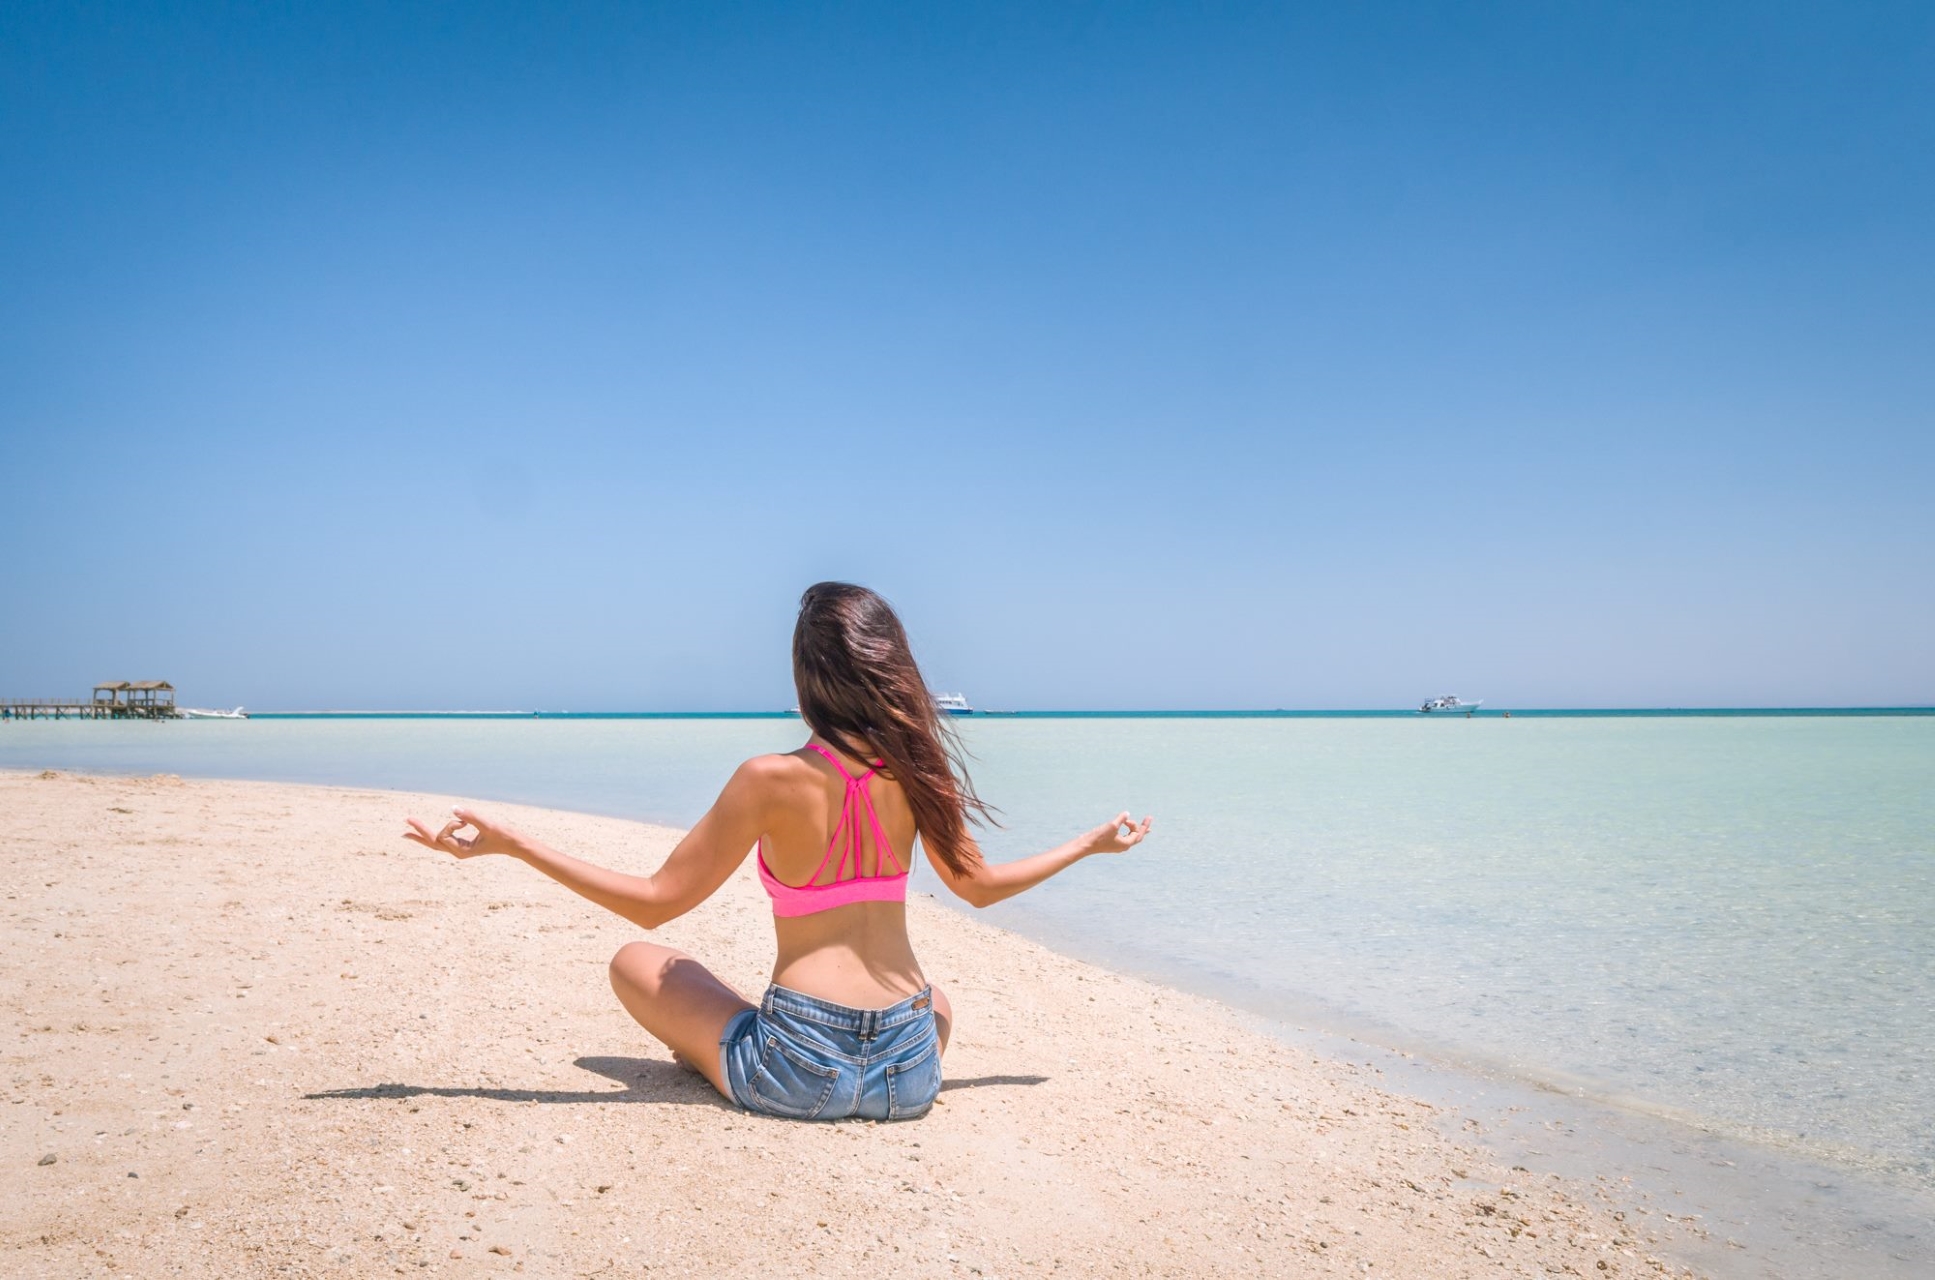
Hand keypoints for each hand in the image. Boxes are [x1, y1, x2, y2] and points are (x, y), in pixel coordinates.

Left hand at [403, 807, 525, 859]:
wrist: (514, 843)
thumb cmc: (502, 835)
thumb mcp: (487, 824)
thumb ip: (471, 816)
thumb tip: (454, 808)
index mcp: (461, 851)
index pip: (444, 835)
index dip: (451, 825)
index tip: (465, 821)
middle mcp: (458, 852)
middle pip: (432, 842)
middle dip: (419, 832)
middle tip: (405, 822)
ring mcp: (459, 849)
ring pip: (436, 843)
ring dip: (422, 835)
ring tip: (407, 832)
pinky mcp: (463, 845)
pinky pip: (443, 841)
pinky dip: (433, 835)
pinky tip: (425, 834)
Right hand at [1086, 812, 1153, 854]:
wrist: (1085, 845)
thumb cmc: (1099, 837)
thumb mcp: (1112, 826)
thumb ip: (1121, 819)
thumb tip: (1127, 813)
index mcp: (1126, 844)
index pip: (1138, 834)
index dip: (1139, 824)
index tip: (1140, 817)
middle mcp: (1123, 846)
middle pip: (1137, 837)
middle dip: (1143, 828)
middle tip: (1149, 818)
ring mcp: (1117, 846)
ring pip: (1131, 838)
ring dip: (1136, 830)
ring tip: (1144, 827)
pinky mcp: (1111, 844)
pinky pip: (1124, 838)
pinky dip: (1128, 832)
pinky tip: (1128, 830)